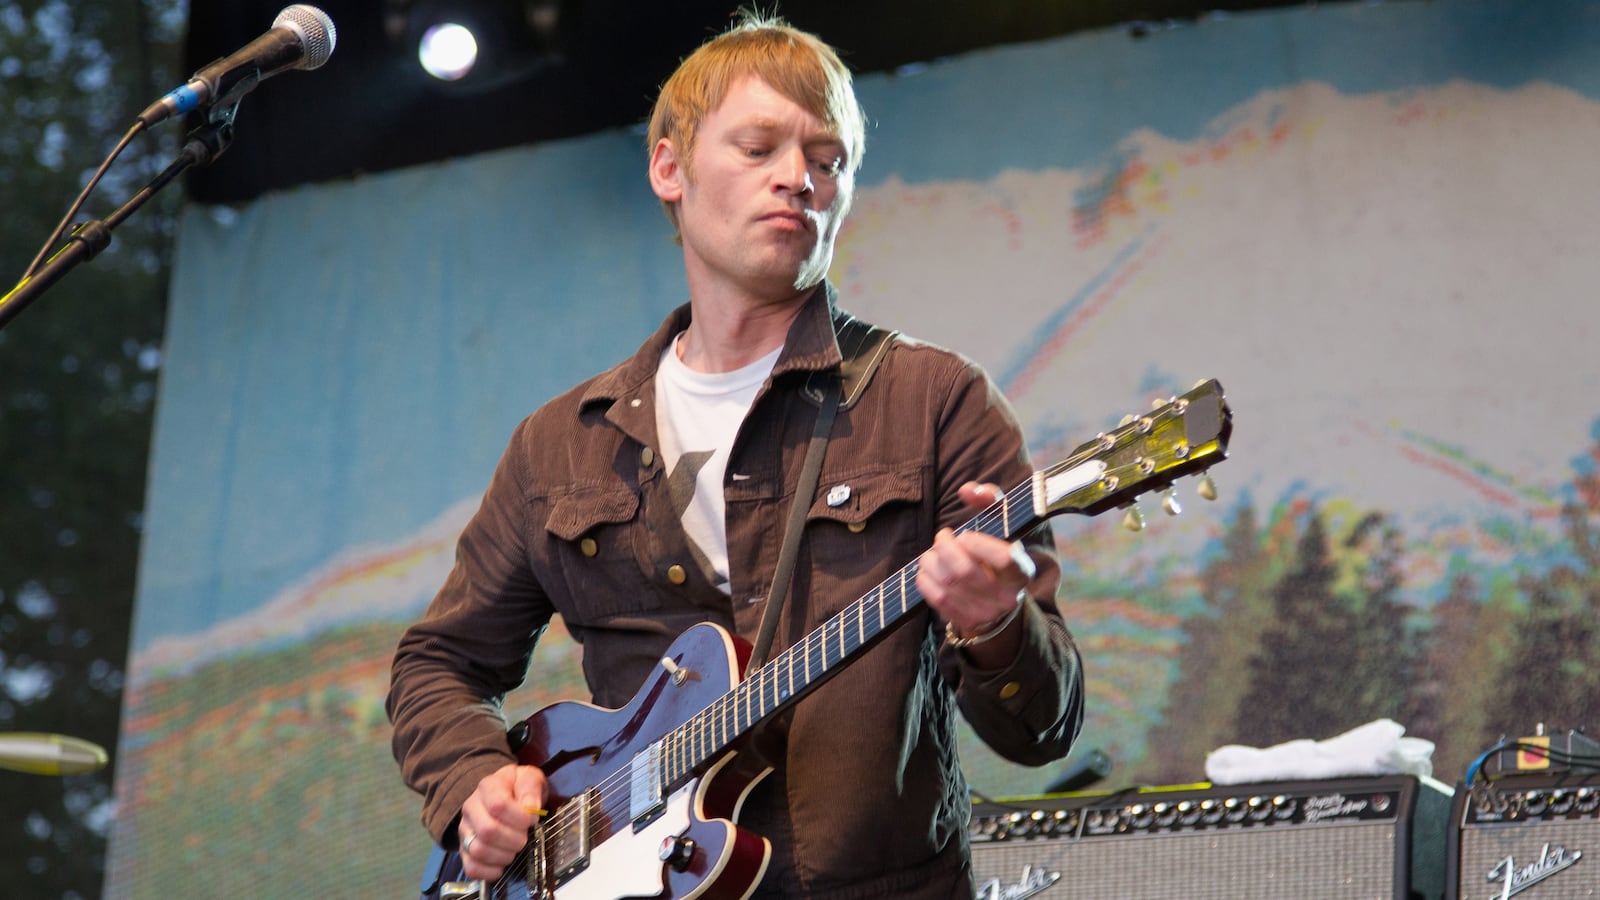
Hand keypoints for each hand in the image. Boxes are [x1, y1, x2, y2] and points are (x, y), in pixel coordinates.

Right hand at [458, 763, 547, 879]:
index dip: (520, 818)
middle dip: (514, 840)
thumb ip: (530, 789)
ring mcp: (465, 830)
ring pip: (478, 850)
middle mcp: (471, 808)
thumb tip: (530, 809)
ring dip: (503, 856)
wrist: (503, 794)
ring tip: (514, 850)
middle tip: (525, 837)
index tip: (532, 820)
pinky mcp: (464, 849)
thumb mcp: (529, 777)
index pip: (498, 805)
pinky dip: (489, 872)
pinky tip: (502, 866)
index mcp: (487, 787)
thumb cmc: (518, 787)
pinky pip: (471, 867)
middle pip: (488, 831)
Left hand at [917, 482, 1037, 664]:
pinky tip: (928, 569)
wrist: (997, 599)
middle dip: (945, 548)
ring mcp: (986, 613)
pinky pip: (937, 599)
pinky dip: (925, 579)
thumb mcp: (1000, 523)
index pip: (1003, 559)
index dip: (977, 543)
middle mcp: (1007, 597)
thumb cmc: (994, 551)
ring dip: (931, 561)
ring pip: (948, 584)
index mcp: (1021, 572)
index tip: (965, 535)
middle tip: (942, 538)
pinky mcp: (966, 622)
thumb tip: (968, 490)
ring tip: (933, 552)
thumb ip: (989, 498)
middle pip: (966, 571)